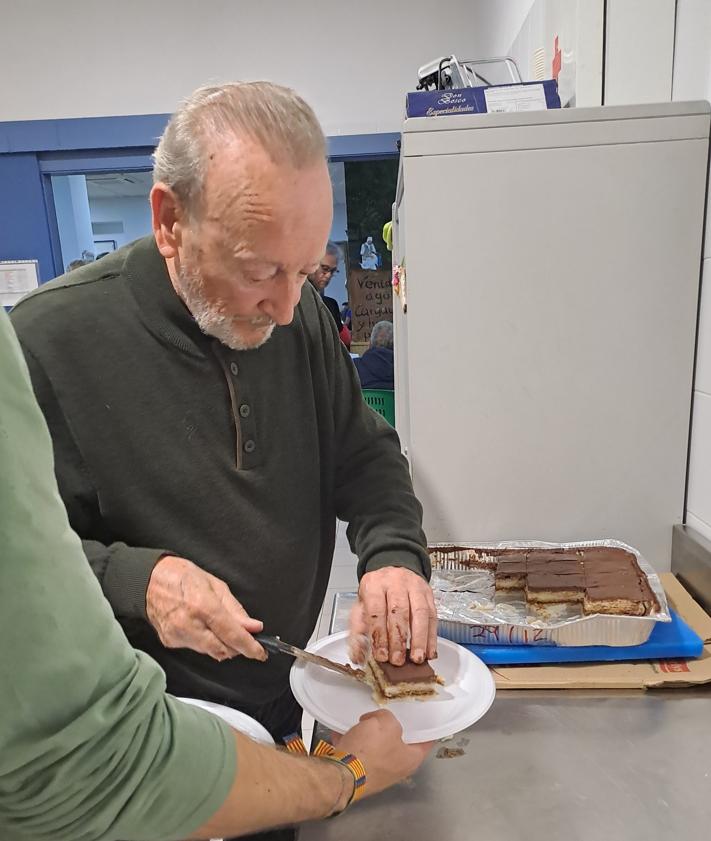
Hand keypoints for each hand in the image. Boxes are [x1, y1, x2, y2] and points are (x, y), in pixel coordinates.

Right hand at [146, 555, 265, 661]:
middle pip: (222, 650)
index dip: (249, 647)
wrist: (150, 580)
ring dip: (221, 644)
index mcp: (203, 606)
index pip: (232, 635)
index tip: (260, 653)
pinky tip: (200, 626)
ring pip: (210, 651)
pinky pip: (195, 648)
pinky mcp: (170, 641)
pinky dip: (204, 641)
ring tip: (218, 626)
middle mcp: (189, 624)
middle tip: (244, 640)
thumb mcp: (216, 585)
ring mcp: (177, 635)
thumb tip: (253, 627)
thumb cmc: (183, 577)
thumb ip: (236, 610)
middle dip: (237, 648)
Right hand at [334, 710, 432, 796]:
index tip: (421, 716)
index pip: (426, 741)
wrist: (341, 773)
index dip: (424, 726)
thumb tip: (379, 720)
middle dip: (389, 728)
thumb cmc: (370, 750)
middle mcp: (397, 770)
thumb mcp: (386, 723)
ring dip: (368, 735)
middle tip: (383, 716)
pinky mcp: (360, 775)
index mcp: (411, 759)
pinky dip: (352, 743)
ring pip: (376, 747)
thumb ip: (388, 717)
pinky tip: (343, 732)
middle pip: (398, 743)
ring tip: (360, 723)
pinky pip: (358, 753)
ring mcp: (378, 774)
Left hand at [349, 567, 437, 665]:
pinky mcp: (428, 594)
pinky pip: (433, 615)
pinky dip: (432, 636)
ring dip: (419, 638)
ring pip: (420, 612)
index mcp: (374, 585)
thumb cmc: (376, 593)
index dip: (379, 635)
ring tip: (417, 658)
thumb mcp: (361, 607)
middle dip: (398, 639)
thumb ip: (358, 632)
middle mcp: (395, 582)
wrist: (393, 569)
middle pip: (399, 611)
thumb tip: (358, 657)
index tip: (381, 655)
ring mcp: (414, 587)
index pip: (376, 610)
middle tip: (398, 660)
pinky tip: (429, 652)